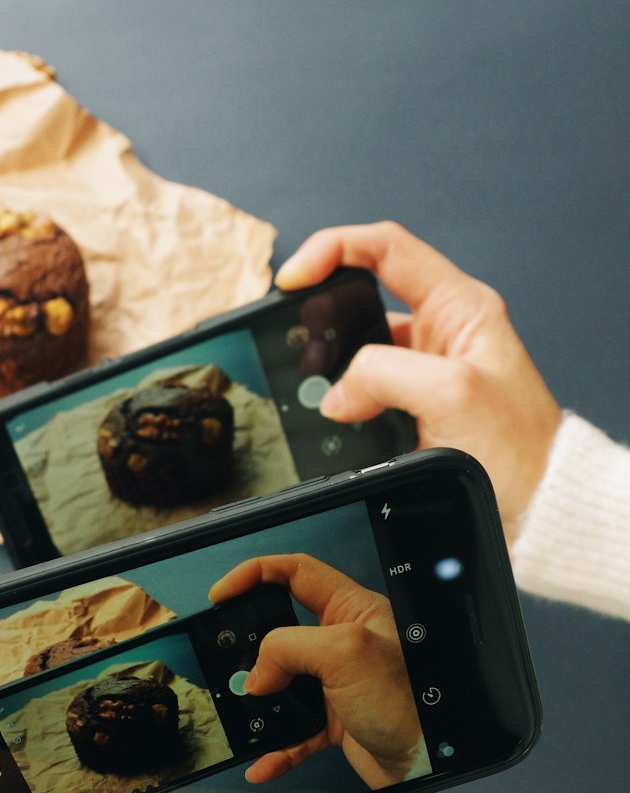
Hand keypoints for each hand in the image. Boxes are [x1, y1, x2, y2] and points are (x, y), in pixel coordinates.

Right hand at [210, 554, 425, 789]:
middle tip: (229, 657)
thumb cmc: (410, 701)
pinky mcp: (335, 720)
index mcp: (351, 610)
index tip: (222, 592)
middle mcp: (342, 642)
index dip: (255, 574)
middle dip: (252, 646)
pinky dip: (276, 747)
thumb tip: (257, 673)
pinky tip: (264, 760)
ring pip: (282, 682)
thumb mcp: (344, 653)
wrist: (434, 760)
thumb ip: (289, 648)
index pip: (295, 573)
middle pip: (281, 630)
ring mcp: (336, 681)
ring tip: (246, 710)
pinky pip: (294, 730)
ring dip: (261, 701)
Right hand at [276, 222, 561, 540]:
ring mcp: (423, 371)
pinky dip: (340, 400)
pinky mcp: (410, 407)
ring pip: (357, 348)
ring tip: (313, 388)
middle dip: (324, 314)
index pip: (385, 249)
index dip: (332, 250)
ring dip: (330, 366)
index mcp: (458, 306)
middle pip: (362, 295)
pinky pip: (361, 391)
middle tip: (295, 339)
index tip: (293, 278)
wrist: (533, 510)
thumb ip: (382, 374)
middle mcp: (440, 331)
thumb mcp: (450, 394)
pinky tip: (333, 418)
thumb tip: (336, 392)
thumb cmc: (518, 451)